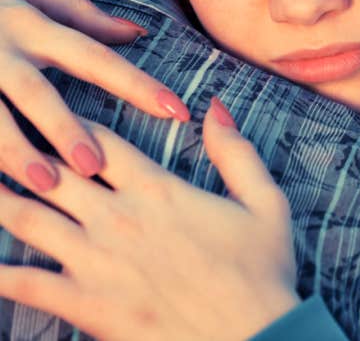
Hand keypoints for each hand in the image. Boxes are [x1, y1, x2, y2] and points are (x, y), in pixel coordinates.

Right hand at [0, 0, 188, 189]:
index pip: (95, 56)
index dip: (137, 84)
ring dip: (14, 151)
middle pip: (34, 91)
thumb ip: (81, 15)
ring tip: (44, 184)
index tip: (178, 110)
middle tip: (95, 166)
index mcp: (31, 24)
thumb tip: (139, 32)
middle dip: (63, 128)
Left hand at [0, 98, 300, 340]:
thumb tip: (213, 107)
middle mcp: (119, 218)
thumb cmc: (262, 272)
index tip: (48, 112)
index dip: (70, 122)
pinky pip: (22, 282)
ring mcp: (96, 261)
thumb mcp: (266, 202)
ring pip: (27, 219)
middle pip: (53, 171)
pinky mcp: (84, 303)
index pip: (100, 142)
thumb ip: (236, 152)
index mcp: (159, 190)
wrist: (255, 335)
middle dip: (20, 150)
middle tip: (0, 137)